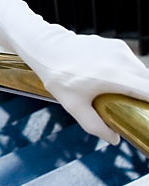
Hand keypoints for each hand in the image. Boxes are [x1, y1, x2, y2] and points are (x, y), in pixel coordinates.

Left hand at [27, 25, 148, 143]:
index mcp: (115, 77)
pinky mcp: (117, 45)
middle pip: (148, 82)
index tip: (147, 113)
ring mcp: (120, 50)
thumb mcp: (74, 106)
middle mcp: (122, 60)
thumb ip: (95, 125)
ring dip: (140, 84)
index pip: (148, 90)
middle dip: (146, 96)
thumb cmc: (59, 77)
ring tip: (126, 98)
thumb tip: (114, 140)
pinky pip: (131, 62)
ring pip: (142, 71)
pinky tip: (117, 82)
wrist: (47, 47)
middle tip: (137, 110)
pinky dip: (131, 73)